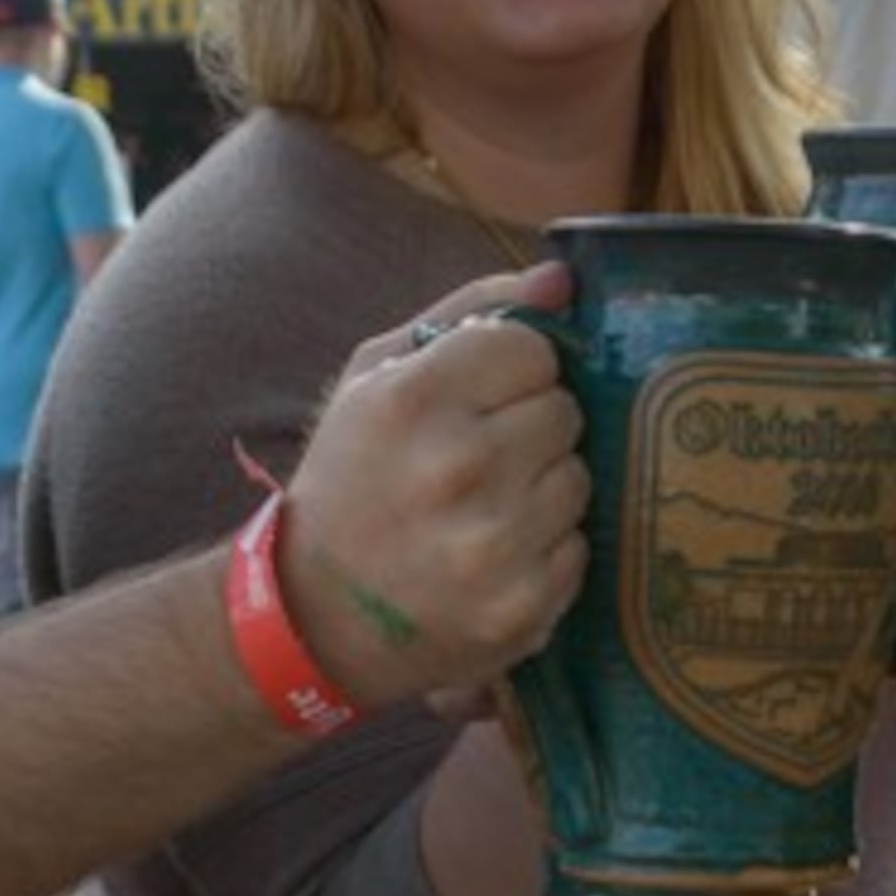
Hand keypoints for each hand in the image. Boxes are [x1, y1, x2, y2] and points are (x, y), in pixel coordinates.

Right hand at [286, 263, 588, 708]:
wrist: (315, 618)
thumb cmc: (351, 480)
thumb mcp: (377, 377)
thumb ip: (471, 312)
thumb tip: (562, 277)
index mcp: (414, 398)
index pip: (534, 350)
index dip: (513, 372)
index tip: (481, 400)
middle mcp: (457, 468)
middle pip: (564, 412)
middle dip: (532, 429)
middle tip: (482, 460)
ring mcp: (493, 545)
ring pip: (580, 479)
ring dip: (544, 489)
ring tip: (487, 509)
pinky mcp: (522, 608)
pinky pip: (580, 548)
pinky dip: (548, 551)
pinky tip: (497, 557)